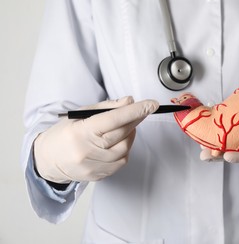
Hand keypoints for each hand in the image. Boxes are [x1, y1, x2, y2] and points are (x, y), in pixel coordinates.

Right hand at [33, 97, 158, 182]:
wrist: (48, 159)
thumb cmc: (65, 133)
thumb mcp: (80, 114)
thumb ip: (106, 108)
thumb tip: (129, 102)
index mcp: (80, 131)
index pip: (113, 119)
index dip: (135, 111)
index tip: (151, 104)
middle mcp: (86, 151)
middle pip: (122, 133)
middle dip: (136, 119)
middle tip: (142, 110)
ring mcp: (92, 166)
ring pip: (124, 148)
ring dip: (131, 135)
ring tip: (126, 127)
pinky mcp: (97, 175)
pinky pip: (121, 161)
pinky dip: (125, 149)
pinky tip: (119, 141)